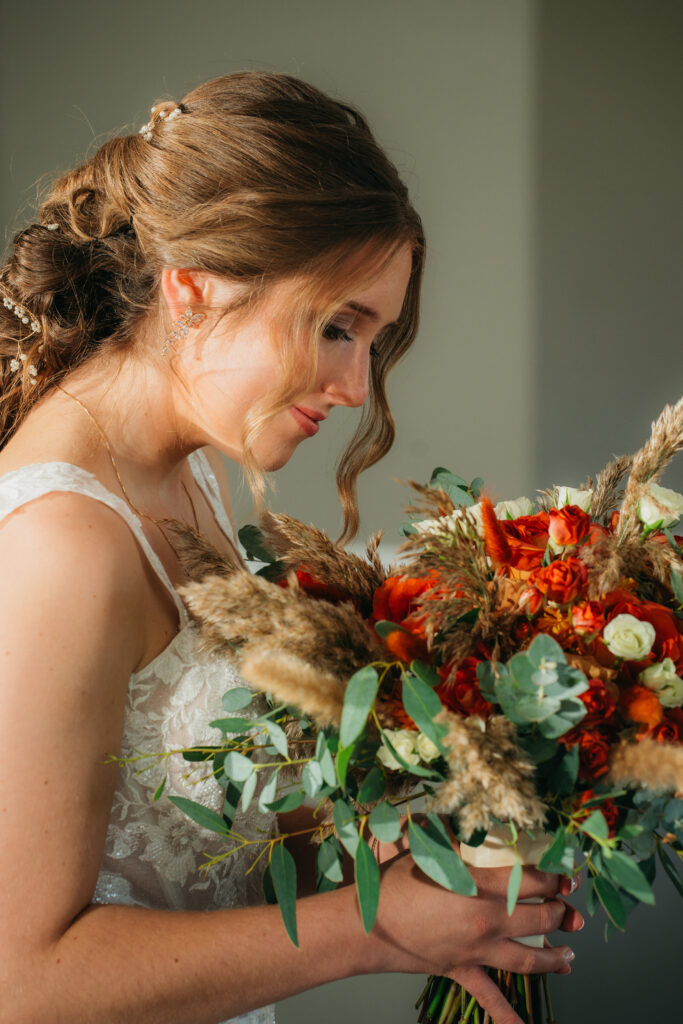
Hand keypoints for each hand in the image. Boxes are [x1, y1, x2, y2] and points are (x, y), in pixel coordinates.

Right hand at [366, 853, 581, 1023]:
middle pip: (539, 919)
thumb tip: (478, 824)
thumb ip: (459, 839)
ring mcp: (476, 950)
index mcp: (480, 885)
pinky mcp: (462, 970)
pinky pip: (489, 997)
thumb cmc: (395, 882)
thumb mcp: (430, 851)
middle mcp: (486, 920)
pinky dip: (508, 1016)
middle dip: (561, 914)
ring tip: (570, 956)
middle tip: (572, 911)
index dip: (556, 878)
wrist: (367, 923)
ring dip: (554, 958)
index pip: (533, 881)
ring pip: (528, 959)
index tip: (568, 875)